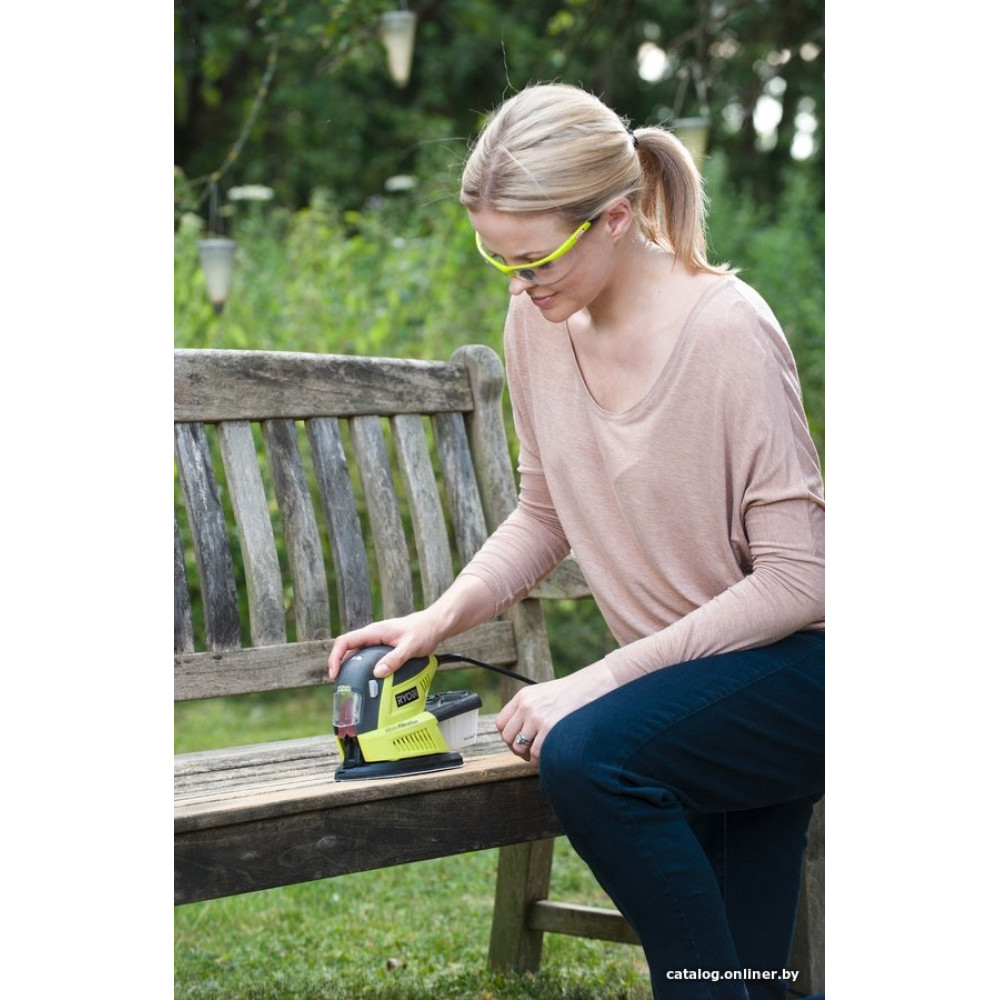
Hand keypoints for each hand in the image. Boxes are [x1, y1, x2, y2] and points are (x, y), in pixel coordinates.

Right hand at [327, 611, 442, 680]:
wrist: (434, 624)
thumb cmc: (423, 631)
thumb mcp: (410, 647)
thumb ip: (395, 659)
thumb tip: (378, 672)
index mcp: (374, 632)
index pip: (345, 641)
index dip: (335, 657)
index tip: (335, 673)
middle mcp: (372, 635)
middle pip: (347, 648)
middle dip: (340, 665)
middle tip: (341, 683)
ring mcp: (377, 640)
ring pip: (357, 653)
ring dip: (351, 667)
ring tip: (352, 684)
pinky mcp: (383, 646)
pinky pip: (367, 656)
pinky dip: (363, 667)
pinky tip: (368, 678)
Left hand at [496, 660, 617, 763]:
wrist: (595, 685)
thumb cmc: (573, 693)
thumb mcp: (545, 694)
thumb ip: (530, 709)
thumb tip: (520, 735)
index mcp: (523, 696)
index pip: (501, 723)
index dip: (509, 736)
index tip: (519, 741)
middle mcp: (527, 706)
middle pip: (508, 738)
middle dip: (518, 748)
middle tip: (531, 750)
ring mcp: (537, 718)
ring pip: (520, 748)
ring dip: (530, 755)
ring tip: (543, 753)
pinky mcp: (550, 729)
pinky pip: (536, 754)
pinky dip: (541, 760)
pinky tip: (551, 755)